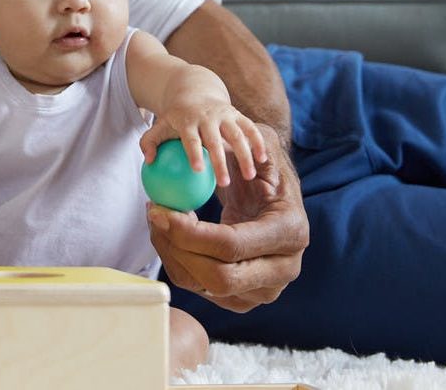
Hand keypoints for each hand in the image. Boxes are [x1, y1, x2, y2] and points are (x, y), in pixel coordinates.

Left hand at [139, 100, 266, 186]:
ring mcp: (225, 114)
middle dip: (221, 160)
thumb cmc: (175, 119)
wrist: (194, 92)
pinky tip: (262, 159)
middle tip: (224, 183)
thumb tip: (148, 161)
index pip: (191, 138)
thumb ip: (149, 142)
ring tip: (248, 175)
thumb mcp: (159, 126)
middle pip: (215, 140)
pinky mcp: (237, 114)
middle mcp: (207, 116)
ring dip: (244, 154)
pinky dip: (257, 141)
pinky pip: (250, 128)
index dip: (195, 153)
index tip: (199, 171)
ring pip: (237, 134)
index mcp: (188, 119)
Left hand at [147, 126, 307, 312]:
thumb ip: (239, 148)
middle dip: (176, 248)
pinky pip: (197, 288)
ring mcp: (263, 289)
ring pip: (202, 287)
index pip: (232, 246)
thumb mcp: (258, 147)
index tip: (159, 209)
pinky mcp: (241, 297)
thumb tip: (209, 154)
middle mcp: (283, 269)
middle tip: (153, 214)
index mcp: (291, 233)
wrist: (270, 194)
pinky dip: (175, 260)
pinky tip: (168, 232)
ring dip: (169, 253)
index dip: (189, 233)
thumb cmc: (260, 165)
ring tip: (157, 218)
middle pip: (218, 277)